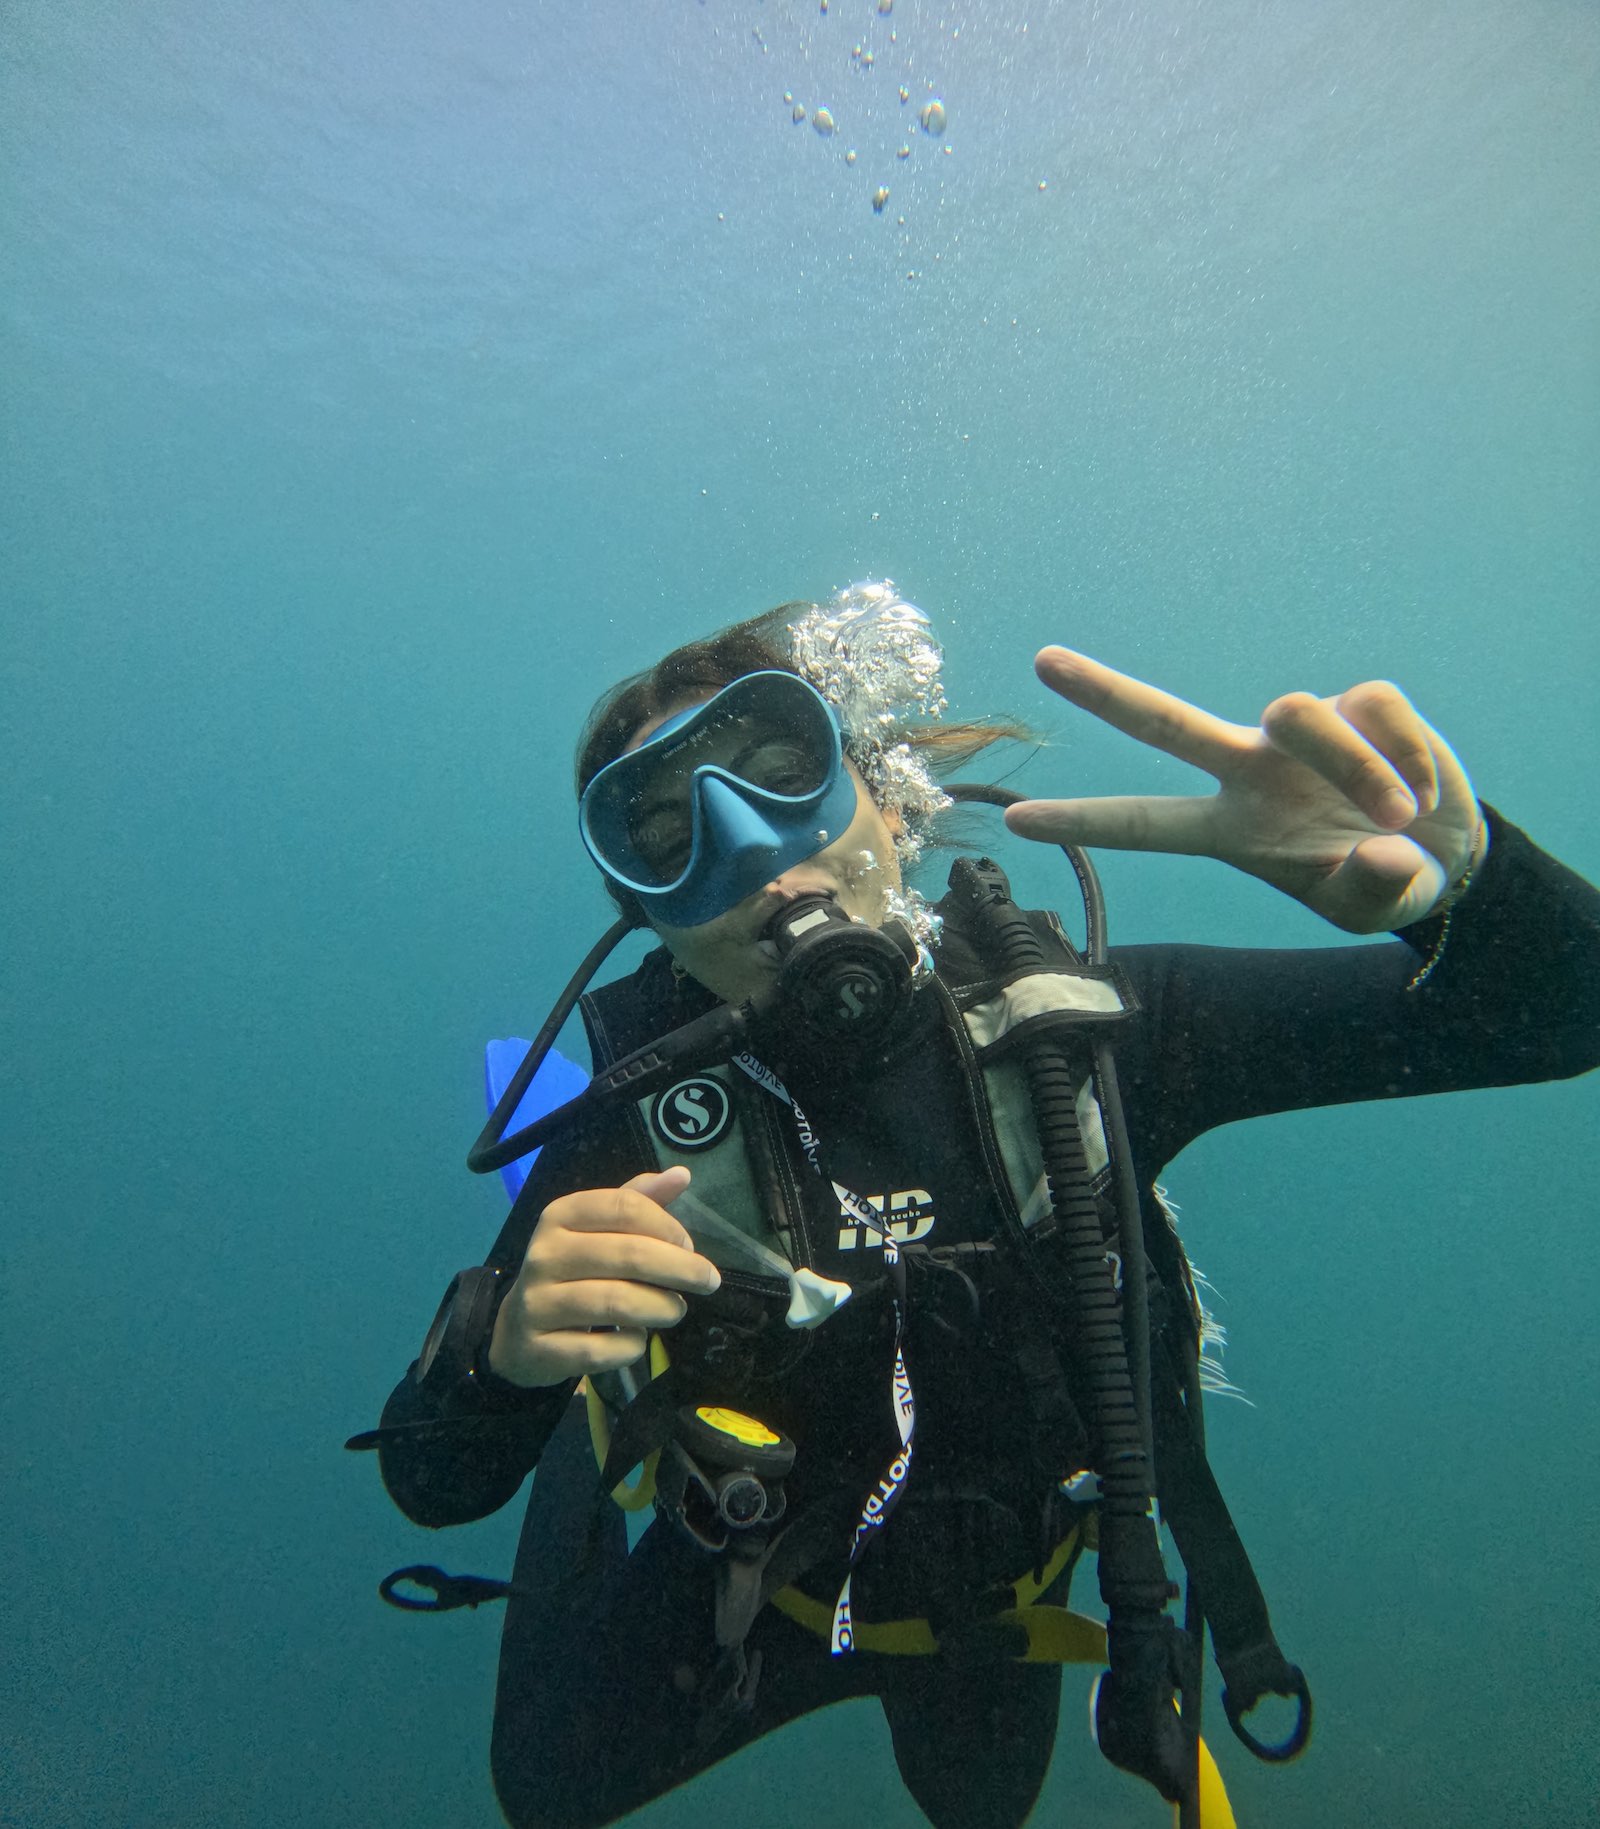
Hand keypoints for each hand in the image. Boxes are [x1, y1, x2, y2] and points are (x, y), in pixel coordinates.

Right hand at [488, 1165, 720, 1387]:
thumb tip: (683, 1174)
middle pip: (629, 1255)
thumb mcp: (597, 1229)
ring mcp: (538, 1303)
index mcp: (560, 1215)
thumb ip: (638, 1200)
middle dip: (681, 1269)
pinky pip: (602, 1349)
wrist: (518, 1330)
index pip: (625, 1206)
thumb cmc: (573, 1270)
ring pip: (618, 1303)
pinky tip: (637, 1338)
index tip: (689, 1246)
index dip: (668, 1226)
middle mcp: (545, 1254)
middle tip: (708, 1281)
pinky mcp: (541, 1348)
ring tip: (676, 1310)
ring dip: (662, 1308)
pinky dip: (631, 1345)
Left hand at [1004, 647, 1485, 933]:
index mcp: (1231, 830)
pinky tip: (1425, 789)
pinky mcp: (1358, 700)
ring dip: (1357, 767)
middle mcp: (1249, 771)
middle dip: (1103, 692)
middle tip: (1041, 661)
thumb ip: (1373, 891)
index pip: (1145, 824)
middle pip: (1163, 721)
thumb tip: (1379, 852)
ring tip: (1400, 813)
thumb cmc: (1386, 881)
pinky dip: (1410, 757)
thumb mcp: (1375, 907)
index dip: (1084, 822)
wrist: (1448, 851)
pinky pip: (1374, 711)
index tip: (1017, 820)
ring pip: (1296, 713)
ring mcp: (1297, 732)